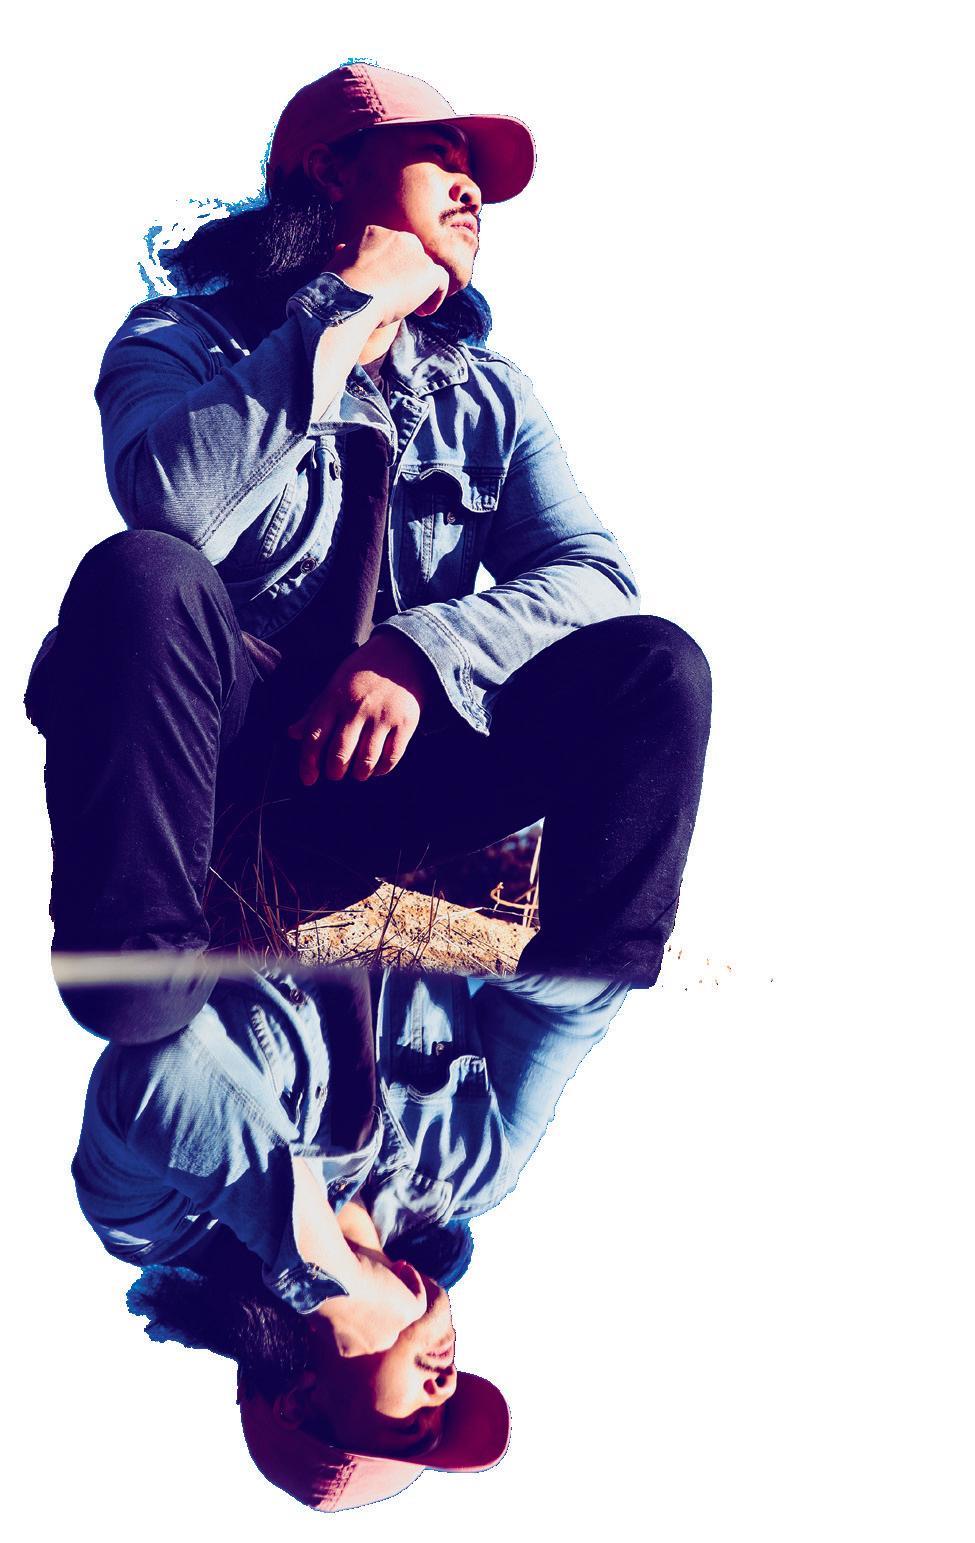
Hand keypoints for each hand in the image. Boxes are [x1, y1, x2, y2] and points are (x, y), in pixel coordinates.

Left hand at [287, 631, 435, 786]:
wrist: (403, 654)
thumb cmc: (362, 674)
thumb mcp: (334, 686)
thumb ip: (314, 712)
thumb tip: (292, 733)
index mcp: (335, 698)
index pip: (315, 738)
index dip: (308, 764)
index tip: (309, 779)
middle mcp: (357, 708)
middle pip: (339, 755)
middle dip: (334, 772)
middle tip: (335, 774)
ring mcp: (382, 716)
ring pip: (365, 761)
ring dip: (358, 774)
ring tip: (357, 773)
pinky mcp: (405, 723)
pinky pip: (390, 758)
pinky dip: (380, 770)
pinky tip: (376, 768)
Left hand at [319, 1249, 427, 1357]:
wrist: (330, 1279)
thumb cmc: (317, 1285)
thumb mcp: (322, 1300)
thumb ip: (333, 1306)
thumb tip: (338, 1296)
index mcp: (345, 1346)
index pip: (364, 1330)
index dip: (368, 1306)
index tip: (366, 1286)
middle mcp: (369, 1345)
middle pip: (384, 1324)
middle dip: (386, 1300)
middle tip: (384, 1277)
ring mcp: (388, 1333)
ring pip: (402, 1314)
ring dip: (401, 1291)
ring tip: (397, 1268)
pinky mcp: (405, 1315)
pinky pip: (418, 1302)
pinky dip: (414, 1283)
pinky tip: (405, 1267)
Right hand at [327, 225, 449, 323]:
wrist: (350, 300)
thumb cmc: (336, 290)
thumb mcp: (335, 266)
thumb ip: (345, 257)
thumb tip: (340, 249)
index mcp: (372, 233)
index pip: (391, 247)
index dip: (391, 268)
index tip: (385, 287)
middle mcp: (396, 236)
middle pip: (411, 254)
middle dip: (409, 274)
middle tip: (401, 296)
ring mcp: (414, 252)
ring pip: (426, 267)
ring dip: (422, 287)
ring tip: (414, 308)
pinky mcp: (427, 270)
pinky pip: (442, 280)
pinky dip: (437, 296)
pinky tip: (424, 312)